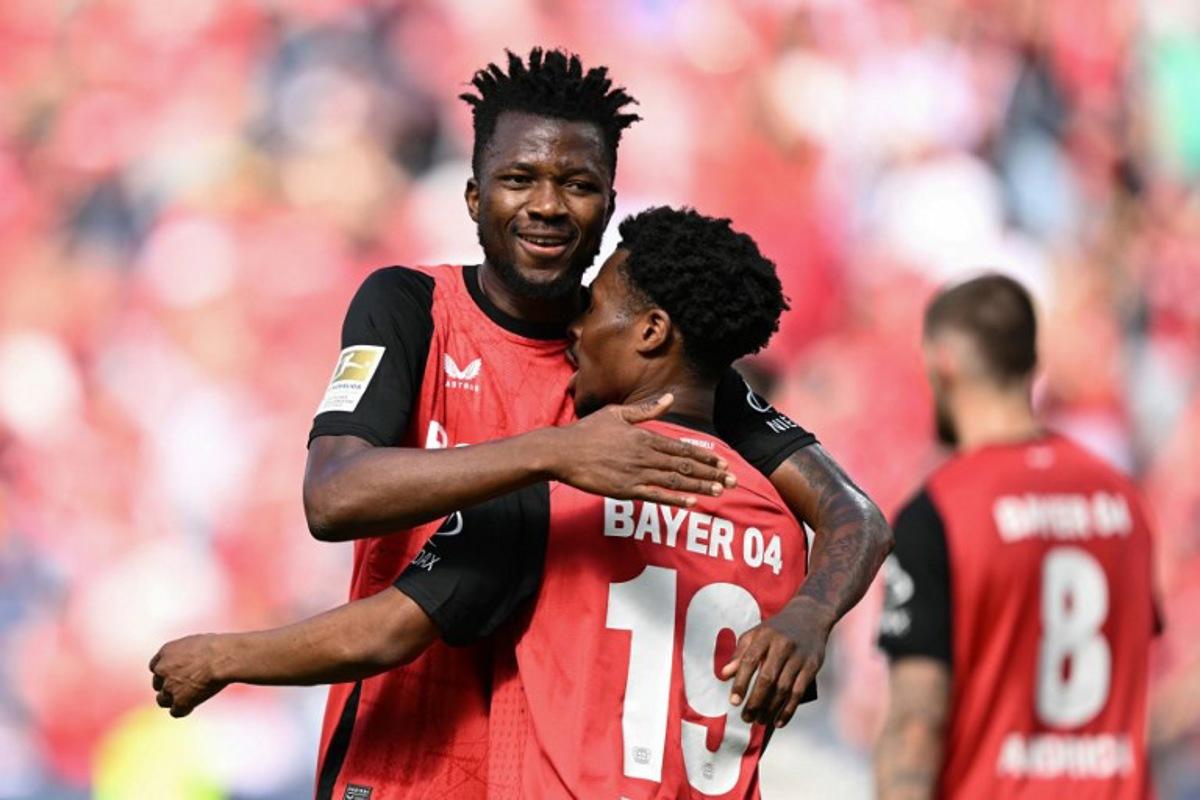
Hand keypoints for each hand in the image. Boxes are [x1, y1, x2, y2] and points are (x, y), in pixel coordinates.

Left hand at [149, 634, 228, 716]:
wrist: (224, 657)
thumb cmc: (219, 646)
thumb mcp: (197, 642)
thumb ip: (188, 653)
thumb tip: (194, 659)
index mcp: (166, 651)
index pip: (155, 666)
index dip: (166, 672)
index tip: (176, 674)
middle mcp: (162, 669)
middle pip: (157, 683)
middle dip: (168, 685)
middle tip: (184, 687)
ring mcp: (169, 686)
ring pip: (162, 700)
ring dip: (172, 700)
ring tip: (188, 698)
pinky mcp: (180, 701)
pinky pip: (176, 712)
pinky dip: (184, 710)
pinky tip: (193, 705)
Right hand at [548, 394, 734, 506]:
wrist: (562, 452)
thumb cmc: (587, 431)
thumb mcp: (616, 413)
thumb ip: (646, 411)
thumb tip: (669, 398)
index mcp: (644, 437)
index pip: (682, 448)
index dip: (704, 457)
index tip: (723, 462)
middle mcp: (644, 455)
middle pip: (684, 465)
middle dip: (710, 473)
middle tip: (732, 481)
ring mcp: (635, 474)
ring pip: (674, 481)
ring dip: (699, 487)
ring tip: (719, 491)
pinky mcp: (624, 490)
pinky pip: (655, 496)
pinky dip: (675, 499)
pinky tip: (691, 503)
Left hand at [721, 597, 832, 726]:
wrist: (810, 616)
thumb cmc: (777, 628)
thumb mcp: (756, 634)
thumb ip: (740, 653)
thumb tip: (724, 675)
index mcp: (765, 636)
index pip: (749, 661)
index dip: (741, 683)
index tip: (734, 701)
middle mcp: (782, 645)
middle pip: (767, 678)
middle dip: (755, 701)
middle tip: (746, 717)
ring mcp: (799, 656)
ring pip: (783, 688)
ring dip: (770, 709)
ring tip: (760, 721)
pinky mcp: (812, 666)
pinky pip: (799, 692)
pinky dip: (788, 709)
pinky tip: (779, 721)